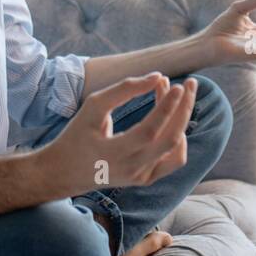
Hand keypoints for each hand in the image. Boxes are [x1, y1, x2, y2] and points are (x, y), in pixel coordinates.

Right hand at [37, 72, 194, 196]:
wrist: (65, 172)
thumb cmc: (77, 134)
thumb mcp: (92, 107)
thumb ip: (123, 90)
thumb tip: (158, 76)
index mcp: (114, 154)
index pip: (150, 131)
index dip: (166, 107)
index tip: (178, 85)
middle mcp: (132, 170)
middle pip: (170, 139)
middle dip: (184, 108)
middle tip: (190, 84)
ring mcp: (142, 178)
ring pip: (177, 149)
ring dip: (182, 120)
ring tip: (177, 96)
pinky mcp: (147, 179)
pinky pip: (173, 159)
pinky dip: (178, 138)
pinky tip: (172, 119)